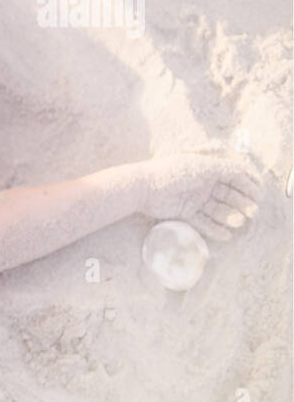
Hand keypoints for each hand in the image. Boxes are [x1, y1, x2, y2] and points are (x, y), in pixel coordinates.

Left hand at [135, 148, 263, 240]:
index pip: (233, 176)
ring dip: (230, 216)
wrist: (144, 187)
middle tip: (252, 212)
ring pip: (218, 210)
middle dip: (241, 203)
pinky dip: (215, 229)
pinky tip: (226, 235)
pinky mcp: (185, 213)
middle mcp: (202, 184)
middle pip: (228, 195)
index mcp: (207, 169)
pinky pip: (203, 222)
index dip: (247, 185)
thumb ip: (225, 169)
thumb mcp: (202, 167)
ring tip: (237, 222)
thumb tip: (246, 171)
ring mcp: (194, 199)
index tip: (258, 195)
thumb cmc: (173, 172)